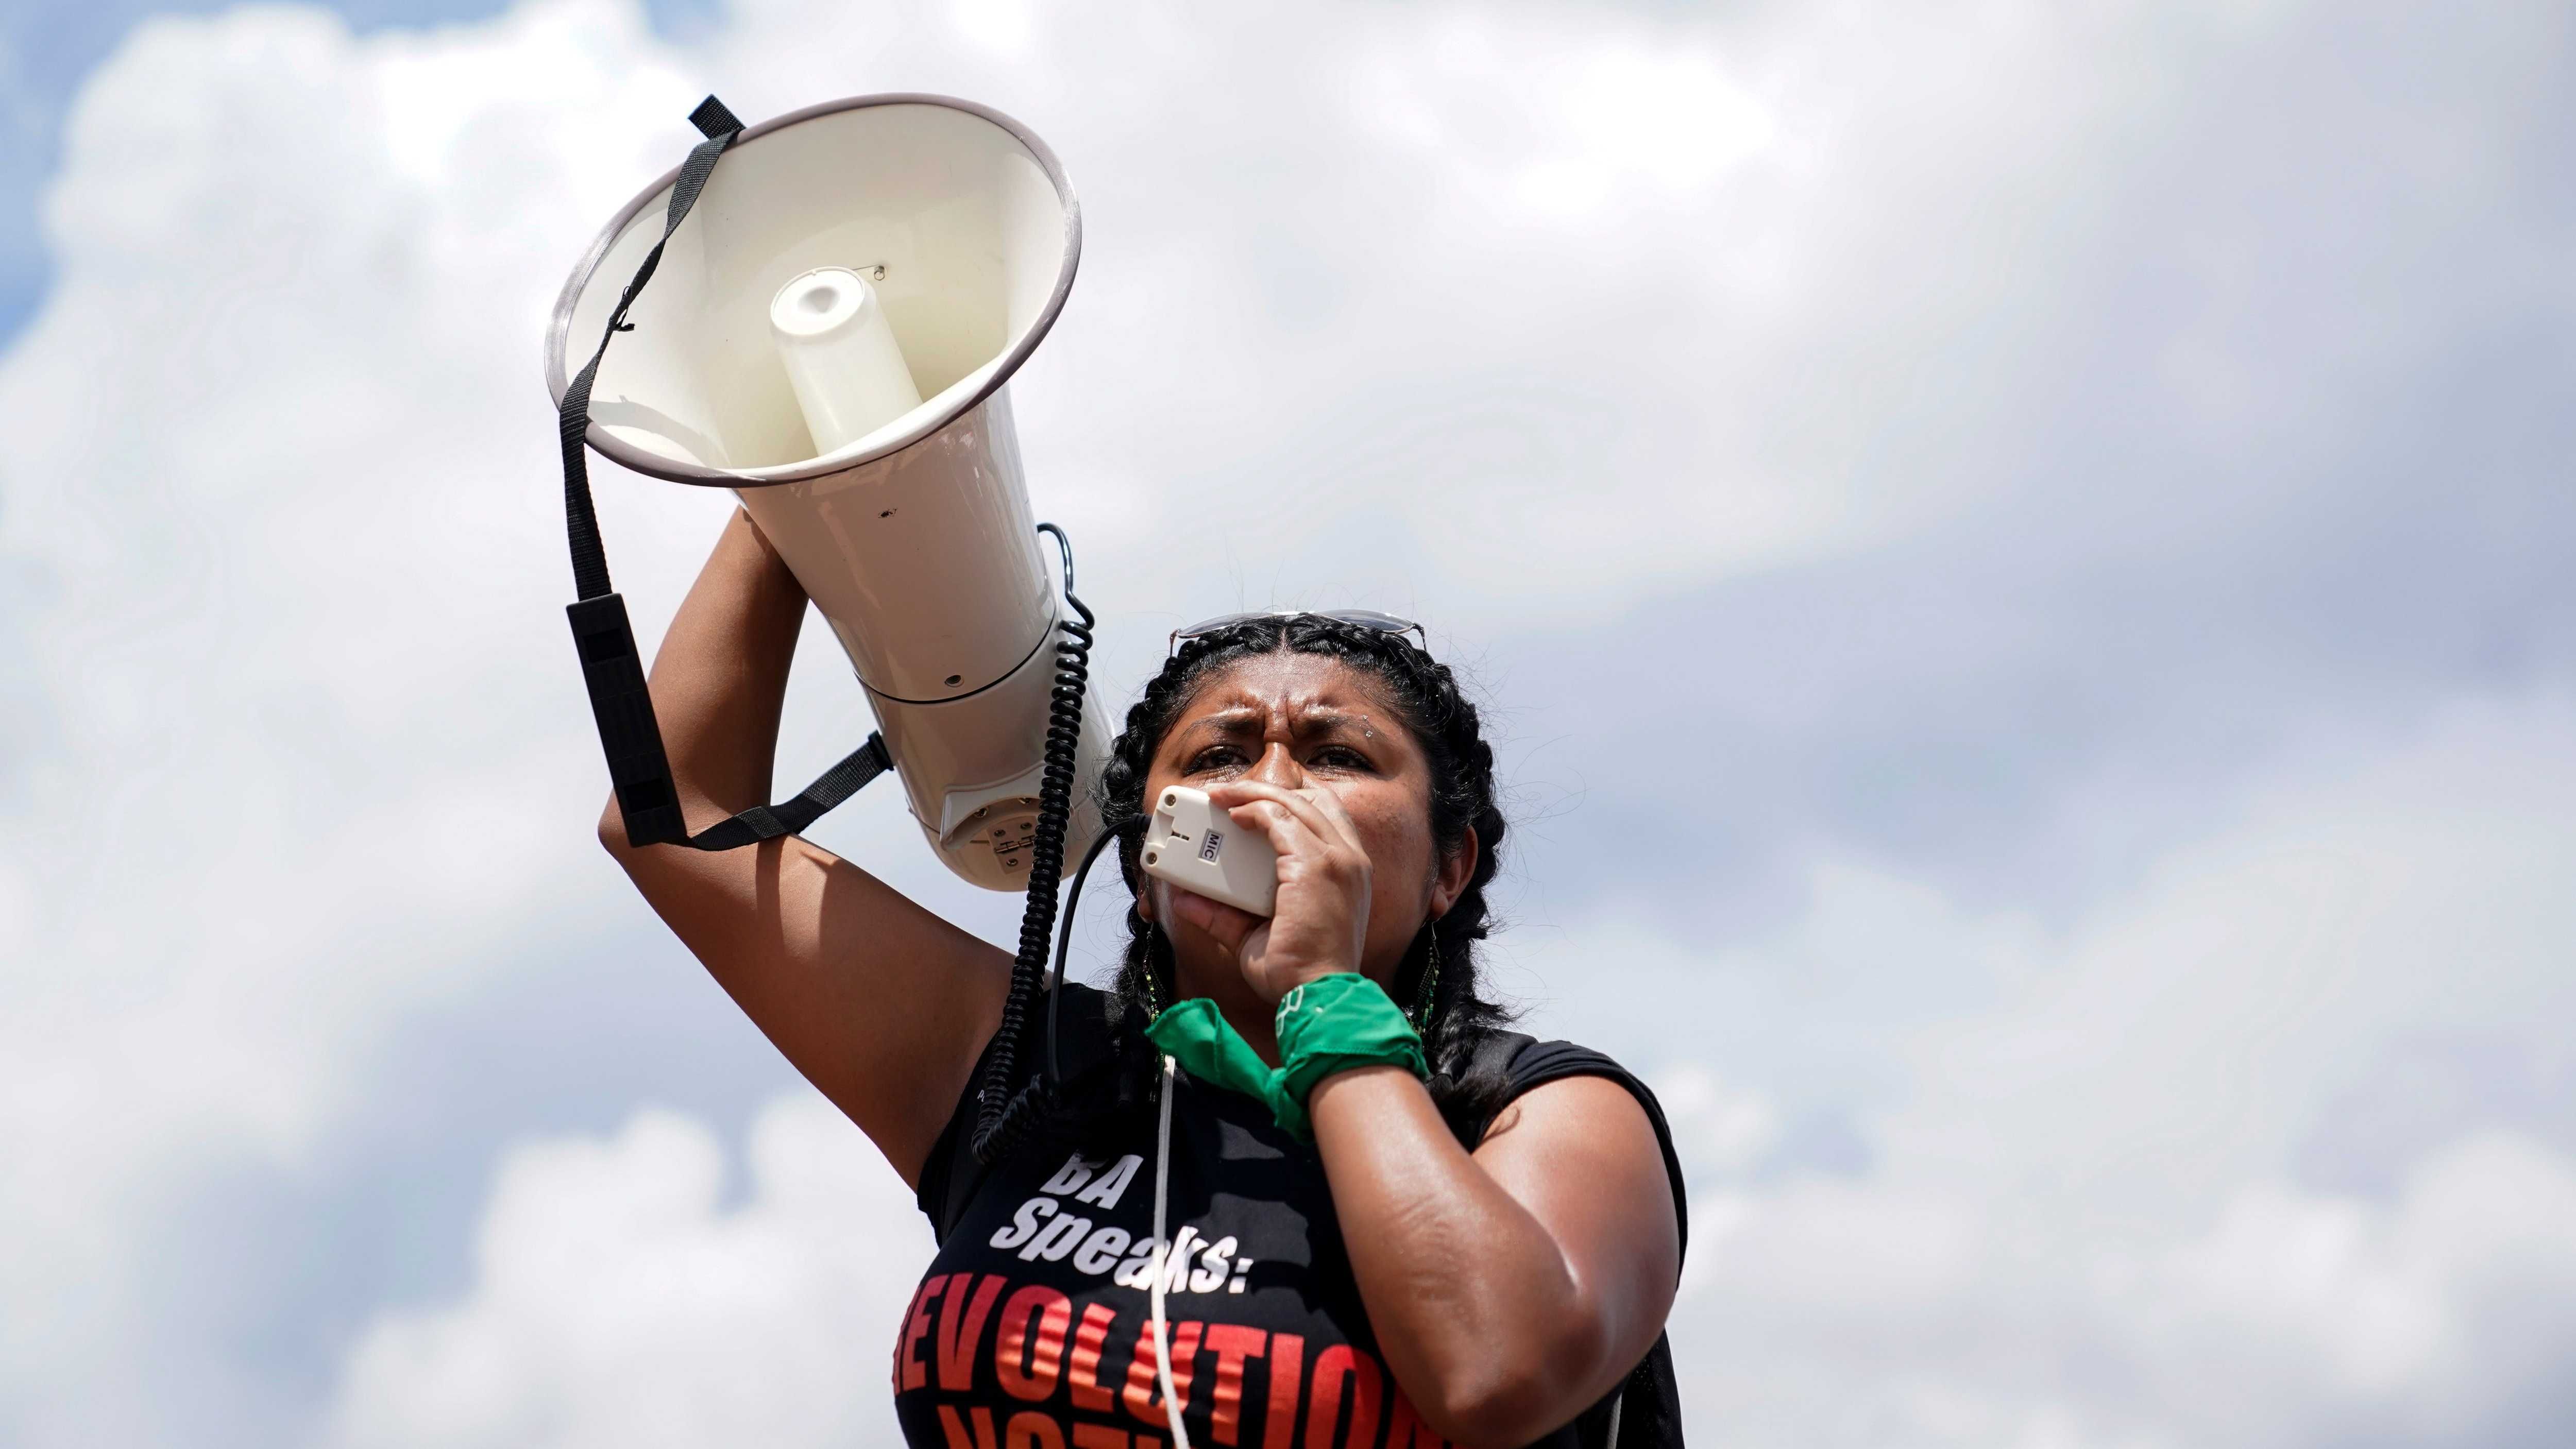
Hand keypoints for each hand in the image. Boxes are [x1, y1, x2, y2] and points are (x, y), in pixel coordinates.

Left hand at [1162, 779, 1371, 1004]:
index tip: (1253, 802)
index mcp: (1348, 872)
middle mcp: (1349, 860)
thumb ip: (1225, 913)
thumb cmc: (1299, 971)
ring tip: (1220, 798)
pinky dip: (1252, 812)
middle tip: (1226, 795)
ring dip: (1252, 794)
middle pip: (1309, 800)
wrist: (1318, 995)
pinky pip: (1279, 821)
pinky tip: (1232, 816)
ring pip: (1293, 803)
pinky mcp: (1314, 866)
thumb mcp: (1257, 934)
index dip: (1290, 800)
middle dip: (1264, 791)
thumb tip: (1187, 899)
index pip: (1325, 815)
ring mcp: (1336, 860)